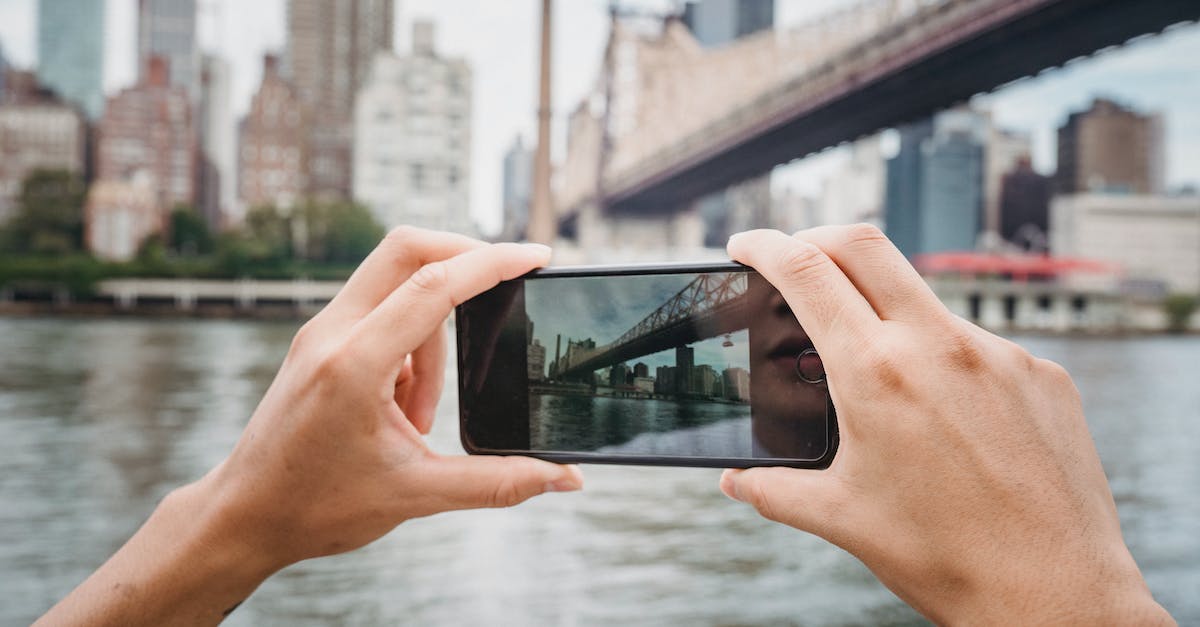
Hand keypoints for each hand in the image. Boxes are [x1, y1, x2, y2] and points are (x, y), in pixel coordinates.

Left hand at [38, 227, 581, 625]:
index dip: (493, 262)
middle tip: (505, 293)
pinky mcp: (318, 342)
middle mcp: (332, 333)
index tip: (537, 256)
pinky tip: (403, 409)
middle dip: (466, 258)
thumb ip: (498, 483)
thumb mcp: (415, 496)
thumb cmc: (316, 508)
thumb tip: (565, 478)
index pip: (435, 284)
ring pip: (395, 283)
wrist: (241, 517)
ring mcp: (319, 332)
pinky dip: (410, 343)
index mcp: (354, 363)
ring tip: (424, 415)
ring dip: (434, 332)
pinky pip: (378, 311)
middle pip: (407, 249)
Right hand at [722, 226, 1171, 624]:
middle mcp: (938, 346)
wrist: (1055, 593)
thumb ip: (773, 489)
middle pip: (864, 244)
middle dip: (817, 237)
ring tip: (876, 370)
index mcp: (876, 374)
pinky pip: (977, 344)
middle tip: (796, 259)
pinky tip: (945, 413)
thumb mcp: (840, 519)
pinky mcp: (1041, 373)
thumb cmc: (944, 558)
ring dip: (885, 310)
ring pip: (923, 299)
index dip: (766, 245)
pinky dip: (943, 358)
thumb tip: (733, 479)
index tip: (746, 244)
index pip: (807, 272)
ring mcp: (998, 353)